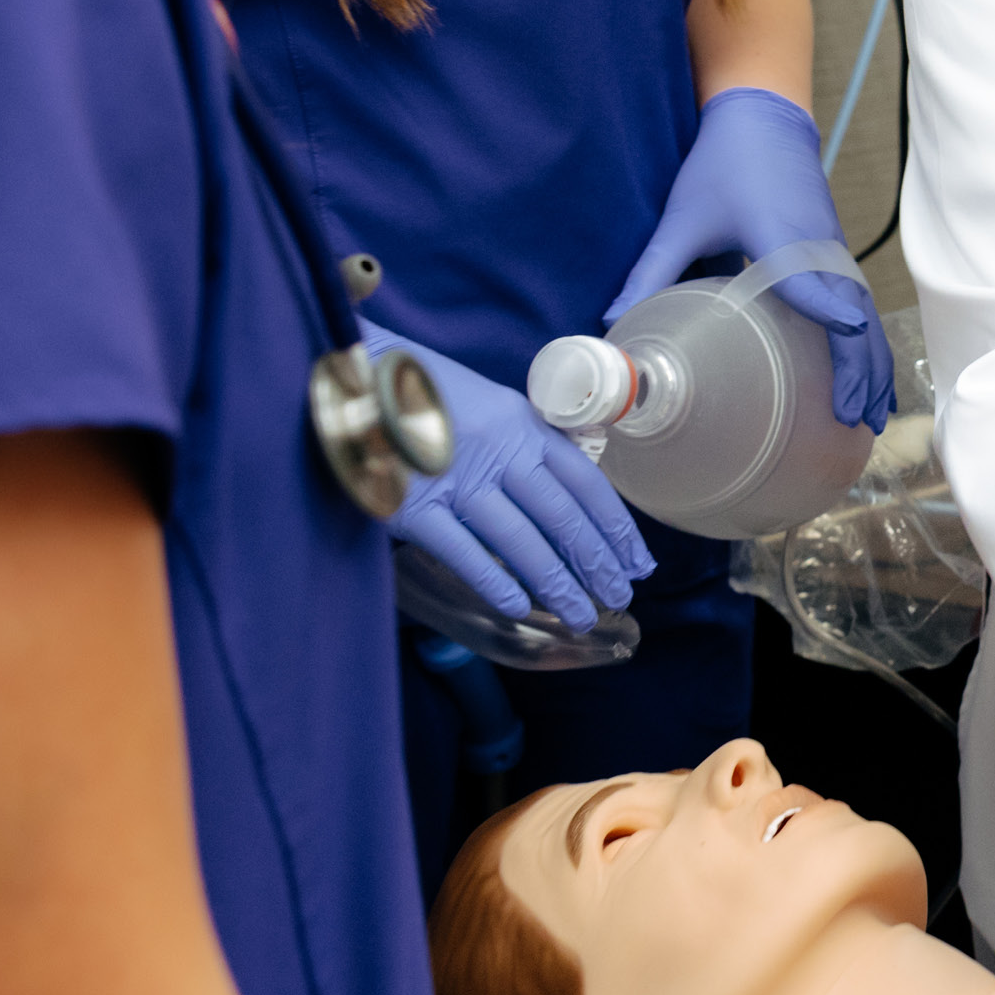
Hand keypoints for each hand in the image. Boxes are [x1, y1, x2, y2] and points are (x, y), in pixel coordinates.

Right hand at [377, 324, 653, 621]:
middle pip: (562, 516)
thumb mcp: (491, 406)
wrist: (357, 379)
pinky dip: (494, 581)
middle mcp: (498, 451)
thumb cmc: (428, 397)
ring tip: (580, 616)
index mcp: (522, 424)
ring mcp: (456, 478)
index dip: (616, 526)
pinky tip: (519, 607)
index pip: (584, 482)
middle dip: (596, 562)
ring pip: (521, 540)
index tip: (638, 560)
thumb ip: (527, 444)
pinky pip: (464, 551)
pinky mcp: (415, 505)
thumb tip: (570, 494)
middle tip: (619, 597)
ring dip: (556, 583)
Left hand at [608, 87, 895, 433]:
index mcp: (781, 237)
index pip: (809, 279)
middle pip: (853, 314)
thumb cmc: (724, 164)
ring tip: (868, 419)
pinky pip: (859, 307)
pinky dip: (867, 346)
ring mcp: (832, 252)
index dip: (826, 310)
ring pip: (865, 316)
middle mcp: (817, 248)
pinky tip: (863, 377)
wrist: (764, 116)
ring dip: (871, 365)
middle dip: (857, 368)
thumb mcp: (681, 219)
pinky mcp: (833, 254)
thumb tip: (614, 324)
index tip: (846, 335)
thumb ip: (650, 271)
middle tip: (851, 420)